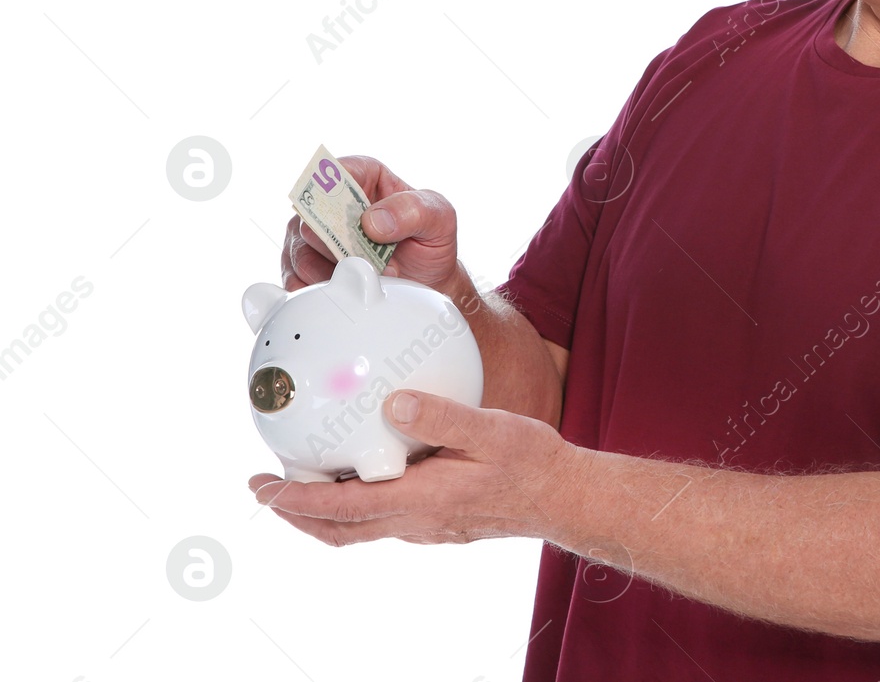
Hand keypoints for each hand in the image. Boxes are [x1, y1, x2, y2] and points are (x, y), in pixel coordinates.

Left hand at [248, 391, 579, 545]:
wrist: (564, 497)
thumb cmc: (532, 463)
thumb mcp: (491, 430)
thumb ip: (441, 417)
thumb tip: (392, 402)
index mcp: (422, 500)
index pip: (342, 509)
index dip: (296, 502)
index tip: (262, 488)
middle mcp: (416, 522)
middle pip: (338, 530)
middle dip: (295, 513)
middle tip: (264, 489)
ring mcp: (426, 526)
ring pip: (358, 528)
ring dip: (322, 512)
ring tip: (300, 483)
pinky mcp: (438, 521)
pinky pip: (382, 519)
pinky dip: (355, 505)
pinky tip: (363, 475)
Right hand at [280, 155, 462, 294]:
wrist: (426, 284)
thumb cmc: (430, 242)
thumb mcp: (439, 218)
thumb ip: (412, 210)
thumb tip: (372, 221)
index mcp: (363, 176)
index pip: (335, 171)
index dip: (337, 193)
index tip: (356, 221)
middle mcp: (330, 204)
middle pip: (311, 215)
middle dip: (341, 244)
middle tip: (371, 262)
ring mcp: (312, 237)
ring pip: (300, 251)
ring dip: (334, 273)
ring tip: (368, 279)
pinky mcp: (303, 268)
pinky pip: (294, 281)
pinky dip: (319, 292)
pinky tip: (346, 294)